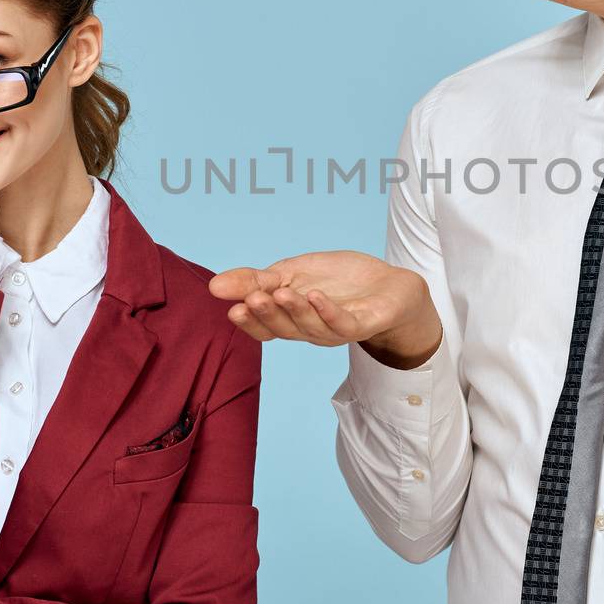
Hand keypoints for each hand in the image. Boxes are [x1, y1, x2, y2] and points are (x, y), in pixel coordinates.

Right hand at [209, 250, 441, 367]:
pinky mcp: (361, 324)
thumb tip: (214, 284)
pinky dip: (328, 310)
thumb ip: (255, 280)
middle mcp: (309, 331)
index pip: (263, 327)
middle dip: (267, 314)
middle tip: (252, 298)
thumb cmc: (338, 280)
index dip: (249, 321)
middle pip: (283, 328)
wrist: (390, 285)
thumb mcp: (291, 273)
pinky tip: (315, 295)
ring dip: (295, 310)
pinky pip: (342, 323)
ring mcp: (335, 330)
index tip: (232, 307)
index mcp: (290, 320)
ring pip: (310, 327)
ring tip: (281, 292)